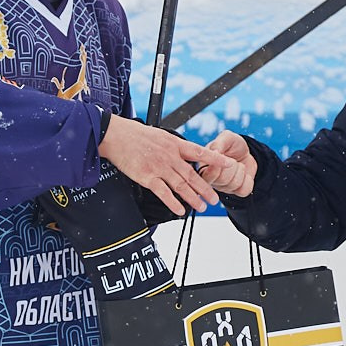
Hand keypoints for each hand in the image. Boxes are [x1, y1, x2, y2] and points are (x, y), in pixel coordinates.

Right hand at [100, 114, 226, 214]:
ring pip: (181, 186)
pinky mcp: (147, 176)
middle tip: (215, 200)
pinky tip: (180, 210)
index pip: (200, 153)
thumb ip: (173, 146)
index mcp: (174, 144)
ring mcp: (159, 167)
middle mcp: (170, 156)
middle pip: (192, 175)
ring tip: (202, 207)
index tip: (229, 164)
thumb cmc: (134, 134)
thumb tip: (182, 154)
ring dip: (193, 198)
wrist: (115, 135)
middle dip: (206, 189)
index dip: (216, 159)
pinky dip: (173, 203)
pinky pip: (163, 192)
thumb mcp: (159, 135)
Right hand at [204, 129, 256, 198]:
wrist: (245, 152)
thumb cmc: (232, 145)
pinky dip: (248, 180)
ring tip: (237, 165)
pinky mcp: (236, 191)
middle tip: (232, 160)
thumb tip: (215, 152)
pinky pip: (244, 191)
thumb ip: (219, 143)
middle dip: (232, 166)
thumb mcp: (226, 138)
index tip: (223, 155)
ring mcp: (224, 188)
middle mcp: (212, 181)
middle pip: (223, 180)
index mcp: (204, 168)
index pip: (207, 176)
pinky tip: (244, 174)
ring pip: (234, 185)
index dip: (218, 166)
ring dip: (240, 170)